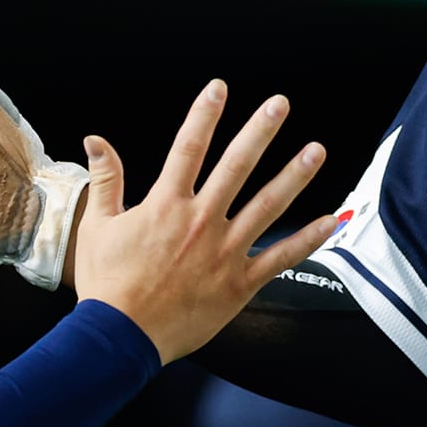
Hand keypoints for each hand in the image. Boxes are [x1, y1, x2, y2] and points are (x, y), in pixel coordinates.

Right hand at [69, 82, 337, 363]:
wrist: (120, 338)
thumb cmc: (107, 285)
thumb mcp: (97, 226)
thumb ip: (105, 179)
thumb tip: (95, 139)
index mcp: (166, 205)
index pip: (188, 148)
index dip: (204, 115)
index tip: (219, 88)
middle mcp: (200, 222)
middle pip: (236, 166)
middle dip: (260, 131)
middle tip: (280, 104)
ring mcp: (224, 252)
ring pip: (267, 206)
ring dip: (294, 175)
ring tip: (316, 149)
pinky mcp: (240, 284)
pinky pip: (281, 258)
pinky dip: (308, 239)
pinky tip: (331, 221)